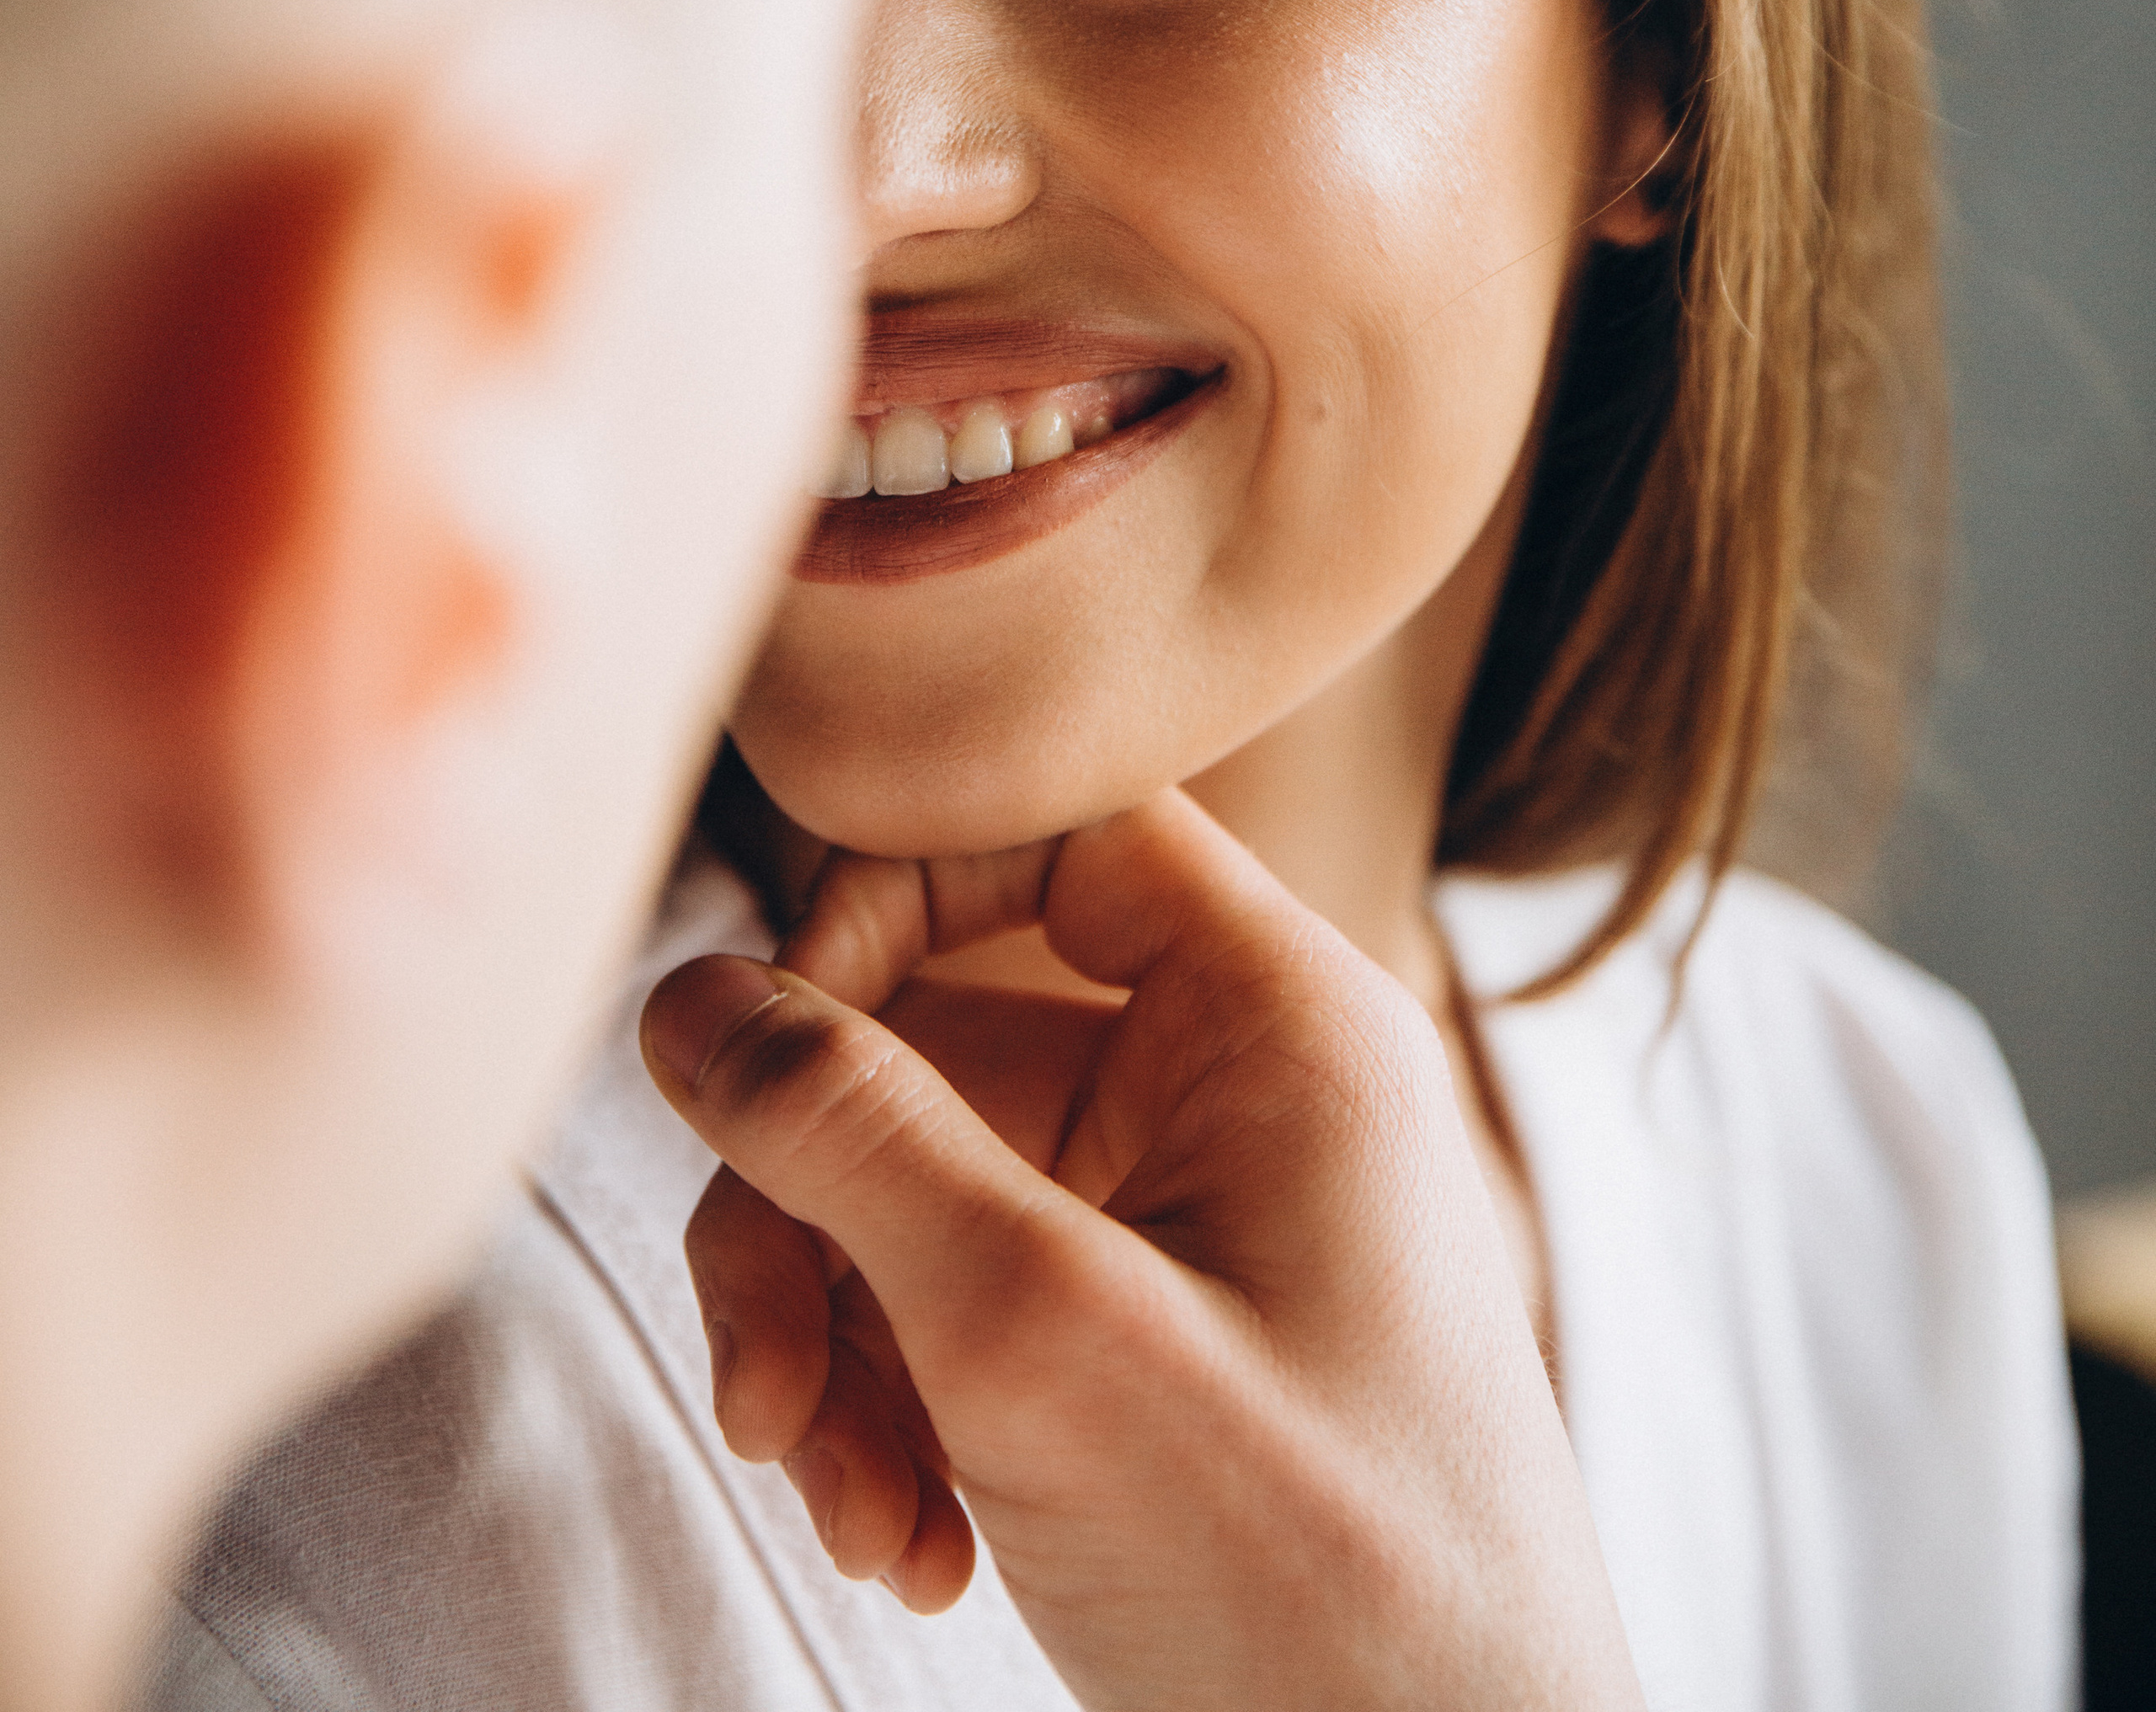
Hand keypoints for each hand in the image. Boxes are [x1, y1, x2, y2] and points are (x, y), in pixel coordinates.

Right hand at [641, 792, 1642, 1711]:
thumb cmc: (1313, 1581)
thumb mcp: (1038, 1333)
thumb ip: (846, 1136)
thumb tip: (689, 994)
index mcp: (1278, 1026)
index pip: (1057, 836)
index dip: (890, 904)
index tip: (773, 1046)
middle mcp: (1242, 1101)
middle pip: (947, 1041)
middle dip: (817, 1214)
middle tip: (766, 1384)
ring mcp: (1198, 1235)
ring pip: (932, 1193)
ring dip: (843, 1345)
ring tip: (849, 1507)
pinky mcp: (1155, 1358)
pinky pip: (972, 1311)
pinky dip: (906, 1417)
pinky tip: (911, 1548)